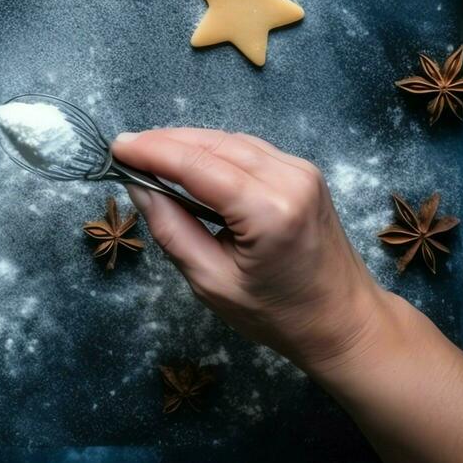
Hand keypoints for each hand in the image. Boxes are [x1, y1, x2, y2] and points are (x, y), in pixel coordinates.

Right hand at [113, 128, 392, 374]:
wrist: (346, 322)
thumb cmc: (279, 316)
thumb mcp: (212, 283)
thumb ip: (172, 230)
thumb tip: (139, 186)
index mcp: (269, 211)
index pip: (198, 165)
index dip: (153, 151)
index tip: (117, 147)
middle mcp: (289, 179)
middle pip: (213, 144)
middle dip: (165, 142)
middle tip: (125, 148)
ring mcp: (301, 170)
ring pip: (230, 141)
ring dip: (187, 142)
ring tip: (148, 152)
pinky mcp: (303, 170)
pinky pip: (247, 148)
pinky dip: (213, 149)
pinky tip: (189, 158)